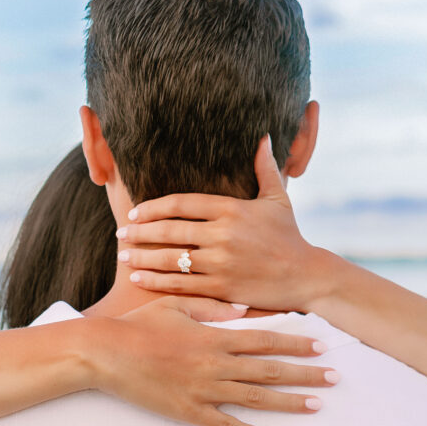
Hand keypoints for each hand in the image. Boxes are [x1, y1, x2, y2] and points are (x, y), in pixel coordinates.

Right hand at [92, 295, 338, 425]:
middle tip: (335, 378)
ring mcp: (204, 390)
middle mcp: (215, 364)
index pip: (266, 339)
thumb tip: (245, 308)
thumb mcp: (177, 306)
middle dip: (306, 373)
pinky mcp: (189, 412)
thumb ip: (213, 307)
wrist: (105, 353)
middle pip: (271, 370)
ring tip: (317, 405)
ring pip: (256, 398)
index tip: (322, 346)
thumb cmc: (138, 325)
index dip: (297, 342)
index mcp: (215, 337)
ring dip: (289, 402)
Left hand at [115, 135, 322, 312]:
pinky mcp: (222, 288)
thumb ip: (265, 168)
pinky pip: (181, 284)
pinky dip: (156, 281)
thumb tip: (263, 138)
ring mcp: (222, 262)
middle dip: (140, 233)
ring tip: (123, 257)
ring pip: (171, 258)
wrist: (306, 276)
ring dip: (142, 258)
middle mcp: (223, 234)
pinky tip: (138, 279)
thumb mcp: (279, 199)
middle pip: (170, 230)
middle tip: (120, 235)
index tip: (135, 213)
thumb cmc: (290, 237)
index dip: (153, 208)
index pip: (181, 203)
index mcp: (232, 209)